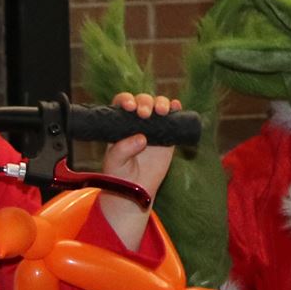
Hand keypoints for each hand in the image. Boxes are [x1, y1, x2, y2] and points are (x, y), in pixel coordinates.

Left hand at [98, 92, 182, 249]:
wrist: (136, 189)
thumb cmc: (119, 174)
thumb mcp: (114, 162)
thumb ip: (123, 150)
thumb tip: (142, 138)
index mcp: (120, 123)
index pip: (122, 103)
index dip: (126, 100)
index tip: (129, 107)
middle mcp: (137, 120)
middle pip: (142, 101)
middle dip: (145, 103)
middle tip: (144, 114)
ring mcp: (153, 126)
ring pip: (158, 105)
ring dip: (161, 103)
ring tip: (161, 111)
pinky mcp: (168, 135)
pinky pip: (173, 118)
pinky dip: (176, 109)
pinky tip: (176, 107)